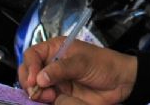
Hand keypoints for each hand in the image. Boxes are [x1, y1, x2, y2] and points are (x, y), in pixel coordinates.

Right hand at [18, 37, 137, 104]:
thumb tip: (40, 78)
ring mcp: (55, 80)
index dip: (30, 66)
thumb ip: (61, 69)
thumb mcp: (82, 62)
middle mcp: (52, 64)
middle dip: (30, 82)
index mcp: (56, 49)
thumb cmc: (103, 65)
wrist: (121, 82)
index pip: (32, 55)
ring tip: (50, 96)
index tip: (34, 80)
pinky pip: (44, 98)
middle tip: (37, 91)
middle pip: (29, 72)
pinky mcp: (60, 94)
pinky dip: (43, 101)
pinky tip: (52, 100)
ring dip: (37, 93)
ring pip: (35, 87)